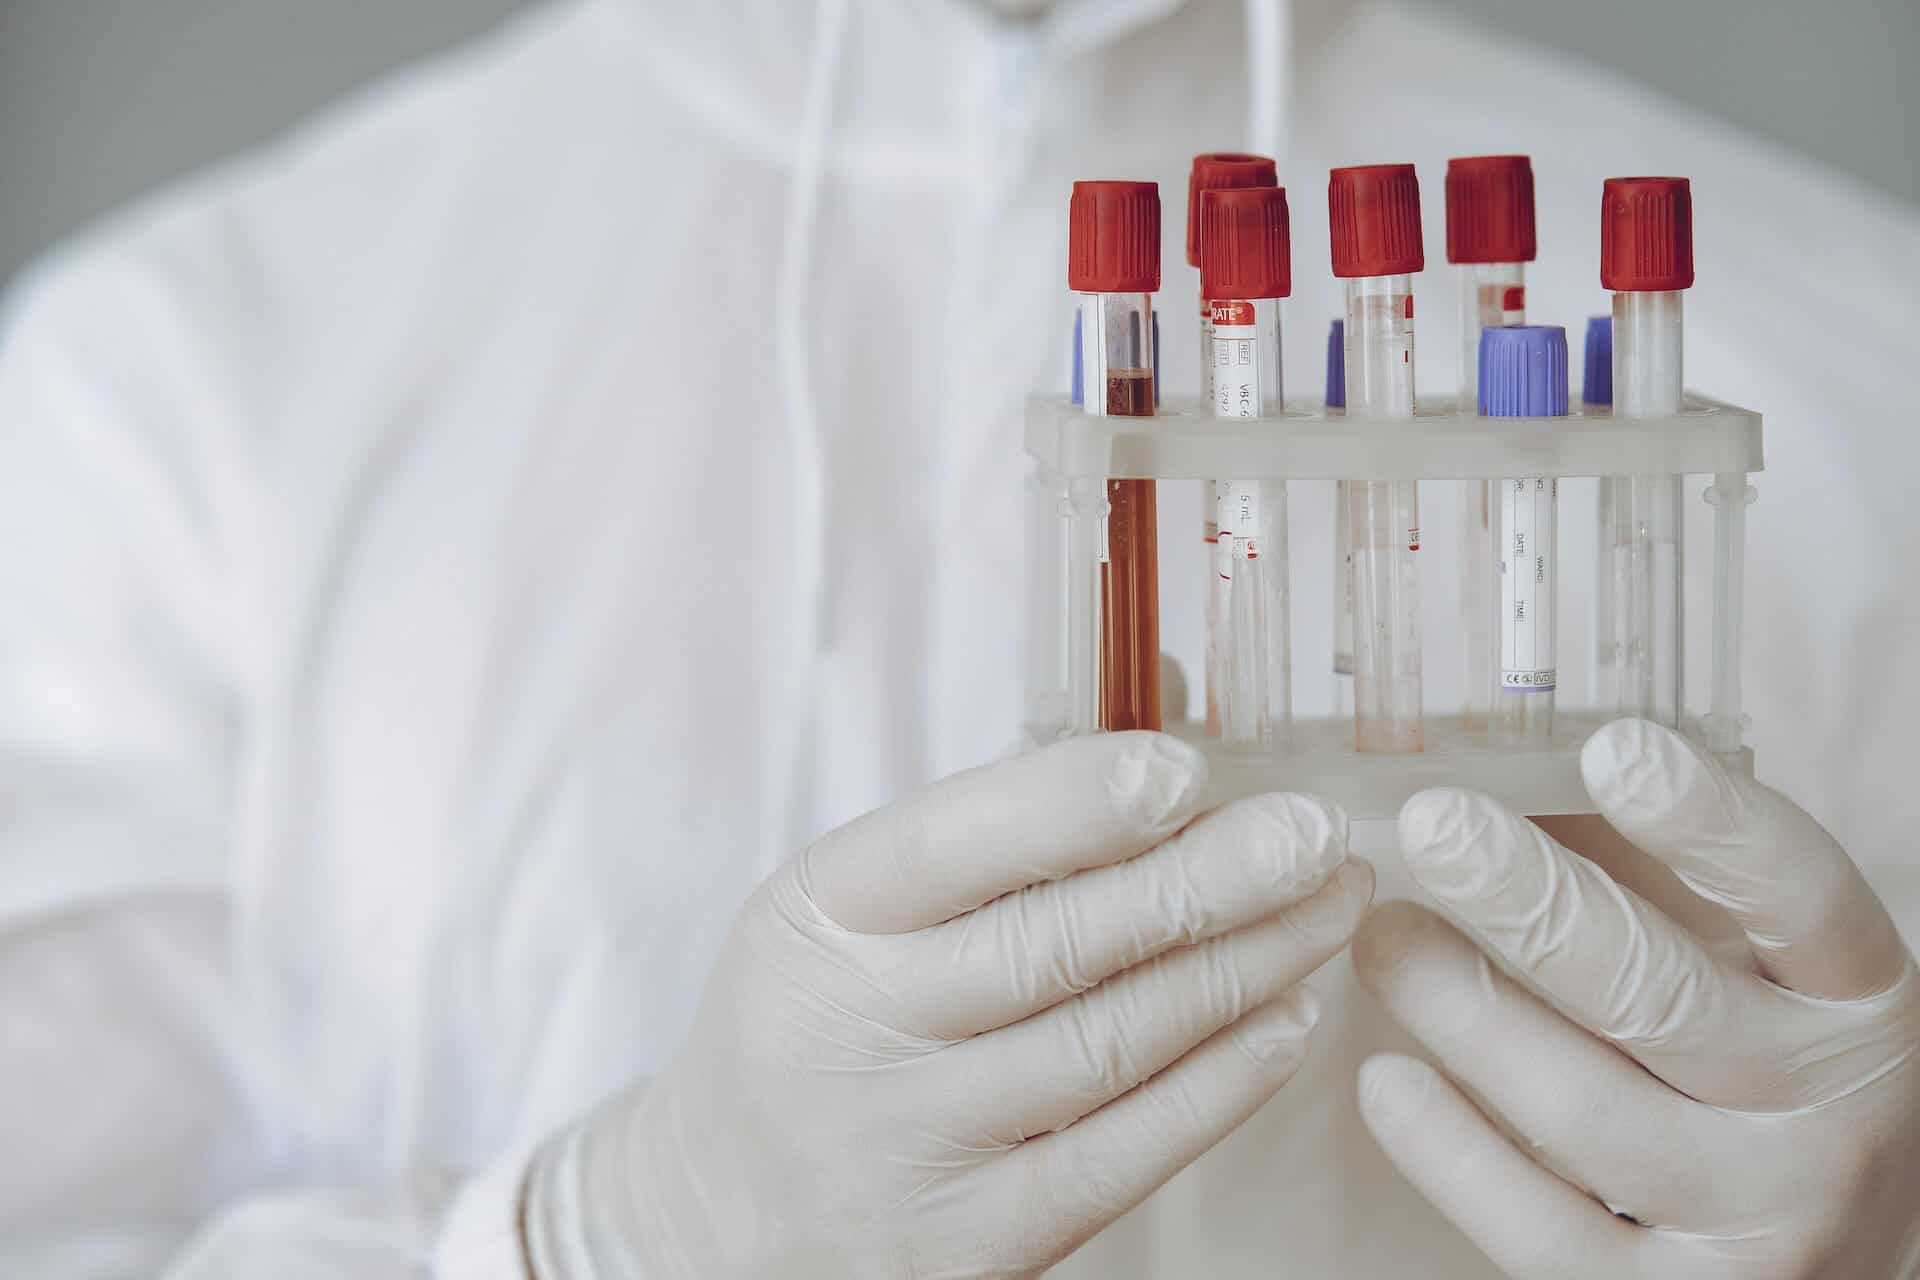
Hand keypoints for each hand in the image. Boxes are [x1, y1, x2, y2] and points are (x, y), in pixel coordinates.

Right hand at [524, 732, 1371, 1277]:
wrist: (719, 1220)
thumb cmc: (818, 1023)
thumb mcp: (848, 909)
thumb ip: (989, 830)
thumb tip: (1163, 734)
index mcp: (817, 916)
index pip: (952, 843)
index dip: (1077, 803)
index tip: (1189, 768)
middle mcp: (853, 1031)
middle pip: (1056, 945)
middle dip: (1209, 881)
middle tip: (1319, 834)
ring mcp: (912, 1150)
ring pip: (1111, 1044)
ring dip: (1245, 968)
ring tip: (1332, 906)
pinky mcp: (972, 1247)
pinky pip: (1124, 1154)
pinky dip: (1222, 1081)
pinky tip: (1289, 1018)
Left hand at [1354, 719, 1919, 1277]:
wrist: (1816, 1259)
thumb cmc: (1752, 1076)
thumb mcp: (1744, 971)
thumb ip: (1650, 881)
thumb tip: (1507, 781)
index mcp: (1857, 1003)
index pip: (1801, 898)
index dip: (1710, 823)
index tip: (1611, 748)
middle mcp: (1826, 1116)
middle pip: (1663, 998)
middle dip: (1533, 905)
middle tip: (1435, 827)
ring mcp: (1755, 1223)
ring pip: (1579, 1111)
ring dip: (1462, 1010)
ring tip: (1382, 938)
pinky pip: (1535, 1226)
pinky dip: (1448, 1148)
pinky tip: (1385, 1079)